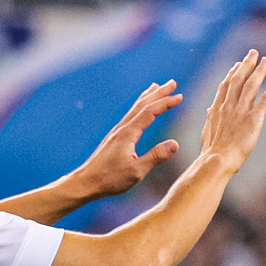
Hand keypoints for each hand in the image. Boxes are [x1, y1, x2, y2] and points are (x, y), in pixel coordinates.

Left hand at [75, 80, 185, 199]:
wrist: (85, 182)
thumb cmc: (110, 179)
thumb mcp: (136, 171)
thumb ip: (156, 157)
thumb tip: (175, 144)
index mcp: (128, 134)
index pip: (150, 112)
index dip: (165, 103)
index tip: (180, 96)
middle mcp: (122, 128)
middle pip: (142, 104)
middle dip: (159, 93)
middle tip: (173, 82)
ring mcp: (117, 132)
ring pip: (135, 108)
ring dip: (148, 96)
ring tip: (156, 87)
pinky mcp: (114, 138)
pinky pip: (130, 116)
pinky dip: (138, 107)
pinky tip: (139, 110)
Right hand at [196, 51, 265, 171]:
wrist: (217, 160)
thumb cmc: (211, 152)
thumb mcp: (207, 132)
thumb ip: (210, 119)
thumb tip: (209, 111)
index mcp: (218, 109)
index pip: (226, 86)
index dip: (232, 73)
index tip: (237, 65)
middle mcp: (229, 106)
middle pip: (238, 79)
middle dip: (246, 64)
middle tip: (253, 53)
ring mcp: (241, 110)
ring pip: (252, 84)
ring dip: (260, 71)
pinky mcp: (253, 118)